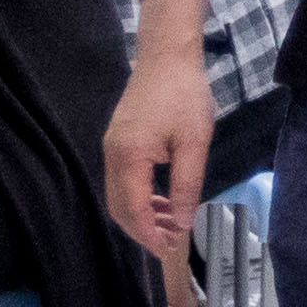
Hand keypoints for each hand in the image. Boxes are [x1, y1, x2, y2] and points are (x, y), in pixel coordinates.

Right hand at [99, 50, 213, 265]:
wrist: (168, 55)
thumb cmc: (184, 94)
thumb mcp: (194, 142)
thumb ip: (187, 186)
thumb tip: (182, 223)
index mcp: (129, 157)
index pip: (133, 210)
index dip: (149, 235)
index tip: (168, 250)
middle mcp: (112, 155)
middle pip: (119, 207)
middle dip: (143, 230)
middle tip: (171, 243)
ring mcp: (112, 147)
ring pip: (119, 195)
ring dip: (142, 215)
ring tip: (172, 224)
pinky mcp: (118, 140)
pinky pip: (123, 180)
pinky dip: (140, 197)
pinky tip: (164, 200)